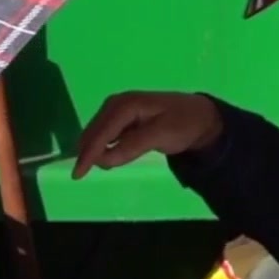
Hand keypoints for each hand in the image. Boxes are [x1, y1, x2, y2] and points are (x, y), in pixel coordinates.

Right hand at [71, 91, 223, 177]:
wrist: (200, 117)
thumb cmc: (182, 124)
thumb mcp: (161, 135)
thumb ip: (132, 146)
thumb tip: (104, 159)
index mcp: (126, 104)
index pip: (101, 132)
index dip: (88, 153)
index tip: (77, 174)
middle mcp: (117, 104)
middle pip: (93, 132)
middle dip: (89, 152)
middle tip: (87, 173)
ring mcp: (119, 110)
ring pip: (97, 133)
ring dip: (96, 150)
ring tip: (103, 165)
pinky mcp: (123, 119)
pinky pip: (106, 134)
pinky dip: (104, 147)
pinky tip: (110, 156)